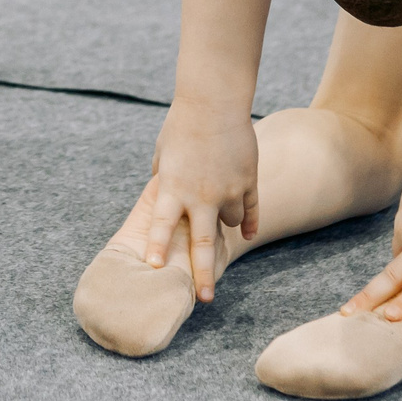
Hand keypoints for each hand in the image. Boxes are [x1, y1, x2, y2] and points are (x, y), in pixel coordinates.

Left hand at [126, 103, 259, 301]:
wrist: (214, 102)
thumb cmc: (181, 124)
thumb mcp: (164, 154)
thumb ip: (164, 179)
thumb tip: (163, 194)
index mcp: (172, 187)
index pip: (160, 225)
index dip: (156, 248)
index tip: (151, 269)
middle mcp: (200, 195)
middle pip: (202, 243)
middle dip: (203, 273)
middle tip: (204, 298)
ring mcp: (227, 190)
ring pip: (228, 222)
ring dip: (223, 223)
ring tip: (217, 219)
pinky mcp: (248, 182)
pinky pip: (250, 211)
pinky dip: (248, 223)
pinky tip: (246, 233)